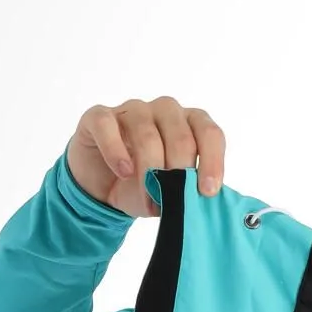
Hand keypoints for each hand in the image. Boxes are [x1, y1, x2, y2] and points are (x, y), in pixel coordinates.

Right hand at [65, 96, 226, 218]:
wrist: (105, 188)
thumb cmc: (146, 185)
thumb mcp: (173, 193)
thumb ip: (190, 190)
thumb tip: (202, 201)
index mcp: (190, 124)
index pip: (209, 133)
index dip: (212, 161)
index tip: (208, 191)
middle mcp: (165, 110)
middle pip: (180, 136)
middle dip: (178, 174)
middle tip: (173, 201)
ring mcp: (132, 110)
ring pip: (146, 134)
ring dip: (149, 173)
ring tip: (148, 200)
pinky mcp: (99, 117)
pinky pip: (107, 127)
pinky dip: (116, 151)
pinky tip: (124, 171)